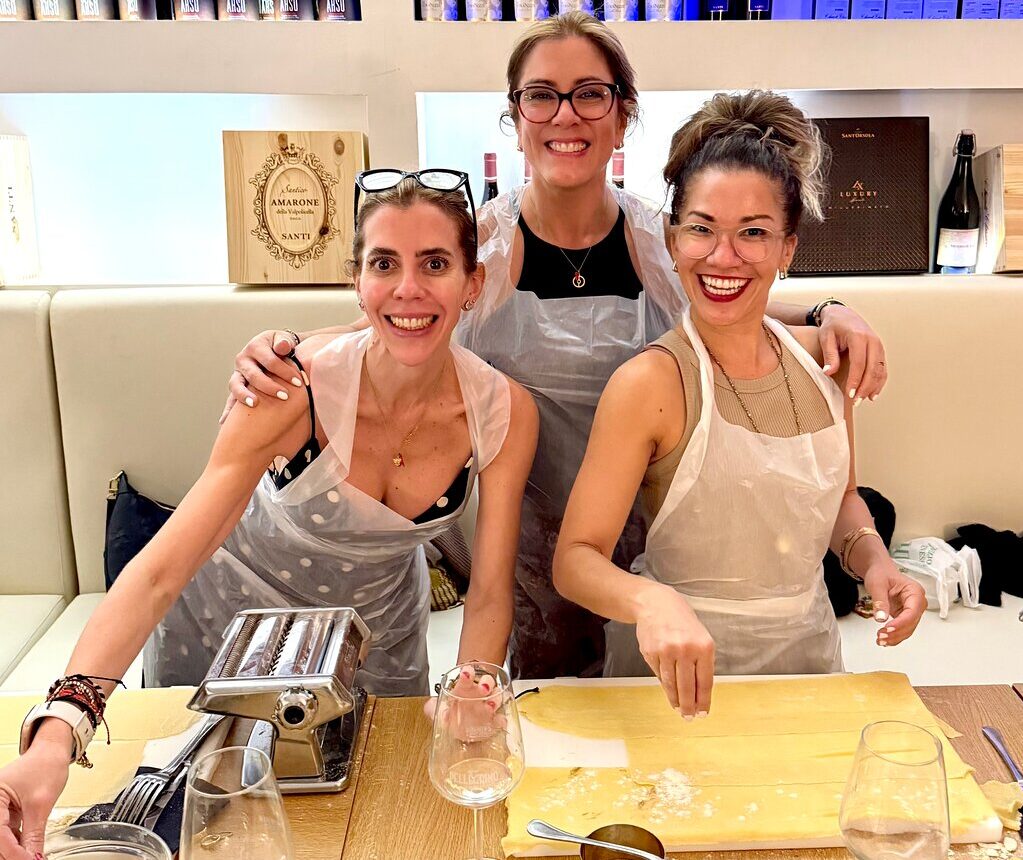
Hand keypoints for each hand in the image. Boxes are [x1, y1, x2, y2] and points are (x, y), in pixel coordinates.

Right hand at [0, 735, 71, 859]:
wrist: (52, 751)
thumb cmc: (45, 766)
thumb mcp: (41, 803)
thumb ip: (34, 835)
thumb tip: (33, 859)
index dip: (14, 854)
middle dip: (12, 854)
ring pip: (1, 840)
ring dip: (14, 852)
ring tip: (31, 858)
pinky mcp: (4, 815)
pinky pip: (6, 836)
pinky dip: (17, 845)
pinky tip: (28, 851)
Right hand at [218, 330, 303, 424]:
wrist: (273, 349)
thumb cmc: (281, 346)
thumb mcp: (283, 339)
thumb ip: (284, 342)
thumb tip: (282, 346)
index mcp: (255, 347)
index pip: (270, 361)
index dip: (285, 371)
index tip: (298, 383)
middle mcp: (243, 360)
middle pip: (253, 375)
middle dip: (269, 386)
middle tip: (284, 396)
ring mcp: (238, 373)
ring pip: (236, 385)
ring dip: (244, 396)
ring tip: (254, 404)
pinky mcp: (237, 386)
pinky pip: (231, 398)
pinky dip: (228, 410)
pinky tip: (224, 421)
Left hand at [424, 666, 506, 741]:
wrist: (460, 726)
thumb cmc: (452, 714)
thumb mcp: (438, 711)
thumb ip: (431, 707)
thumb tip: (430, 705)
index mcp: (464, 689)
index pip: (466, 678)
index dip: (467, 675)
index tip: (466, 673)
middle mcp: (478, 695)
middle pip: (487, 683)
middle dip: (486, 684)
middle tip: (483, 688)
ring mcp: (487, 707)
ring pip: (496, 697)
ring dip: (495, 700)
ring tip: (491, 705)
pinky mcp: (493, 721)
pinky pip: (500, 719)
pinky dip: (500, 720)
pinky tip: (499, 721)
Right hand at [635, 587, 714, 719]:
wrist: (657, 604)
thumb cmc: (682, 622)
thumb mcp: (700, 638)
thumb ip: (702, 664)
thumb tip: (699, 693)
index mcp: (703, 647)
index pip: (705, 682)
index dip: (703, 701)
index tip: (703, 713)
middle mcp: (685, 649)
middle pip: (687, 687)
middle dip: (688, 706)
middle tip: (689, 717)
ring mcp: (666, 651)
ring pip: (671, 684)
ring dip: (675, 700)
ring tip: (679, 709)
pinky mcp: (650, 652)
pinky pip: (659, 674)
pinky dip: (665, 685)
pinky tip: (669, 691)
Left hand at [817, 304, 887, 401]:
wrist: (843, 314)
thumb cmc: (832, 326)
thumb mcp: (826, 337)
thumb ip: (829, 355)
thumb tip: (828, 372)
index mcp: (859, 336)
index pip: (859, 363)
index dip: (855, 380)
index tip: (849, 394)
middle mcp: (872, 341)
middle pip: (872, 368)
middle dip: (864, 387)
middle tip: (855, 402)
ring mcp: (878, 345)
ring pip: (880, 370)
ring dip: (873, 386)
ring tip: (863, 400)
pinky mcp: (880, 350)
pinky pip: (882, 368)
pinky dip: (879, 382)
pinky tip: (872, 393)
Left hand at [862, 562, 926, 646]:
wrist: (879, 571)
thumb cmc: (881, 573)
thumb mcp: (877, 584)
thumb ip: (880, 601)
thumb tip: (881, 618)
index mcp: (915, 592)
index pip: (912, 612)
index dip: (901, 622)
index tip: (888, 628)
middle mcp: (916, 603)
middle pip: (911, 623)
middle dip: (897, 632)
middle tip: (881, 636)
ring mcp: (911, 611)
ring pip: (908, 629)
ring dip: (895, 637)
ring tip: (880, 640)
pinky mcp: (904, 616)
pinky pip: (902, 629)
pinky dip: (894, 636)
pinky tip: (884, 640)